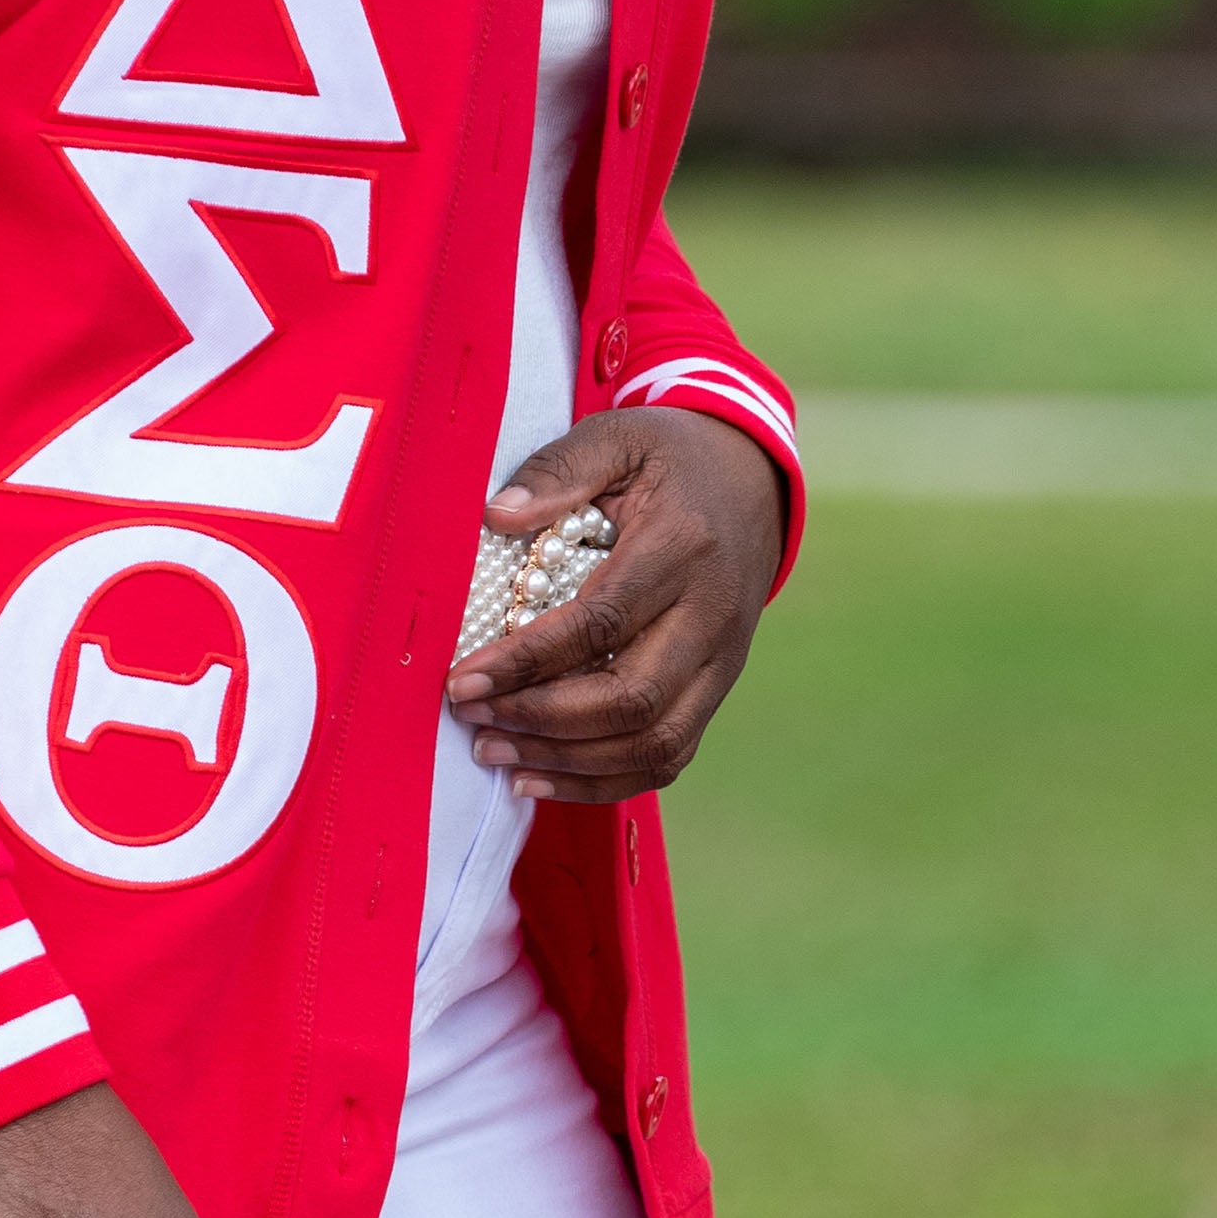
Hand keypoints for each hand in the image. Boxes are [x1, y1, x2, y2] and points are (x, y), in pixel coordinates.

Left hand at [443, 405, 785, 805]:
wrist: (755, 482)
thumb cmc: (672, 458)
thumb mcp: (619, 436)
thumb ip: (559, 469)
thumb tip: (497, 516)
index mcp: (683, 547)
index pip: (601, 622)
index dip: (527, 661)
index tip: (461, 679)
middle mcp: (711, 615)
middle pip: (631, 698)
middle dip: (542, 720)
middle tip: (471, 717)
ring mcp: (722, 661)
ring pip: (653, 742)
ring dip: (567, 761)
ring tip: (494, 751)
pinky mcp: (716, 689)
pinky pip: (668, 756)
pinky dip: (603, 781)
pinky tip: (539, 777)